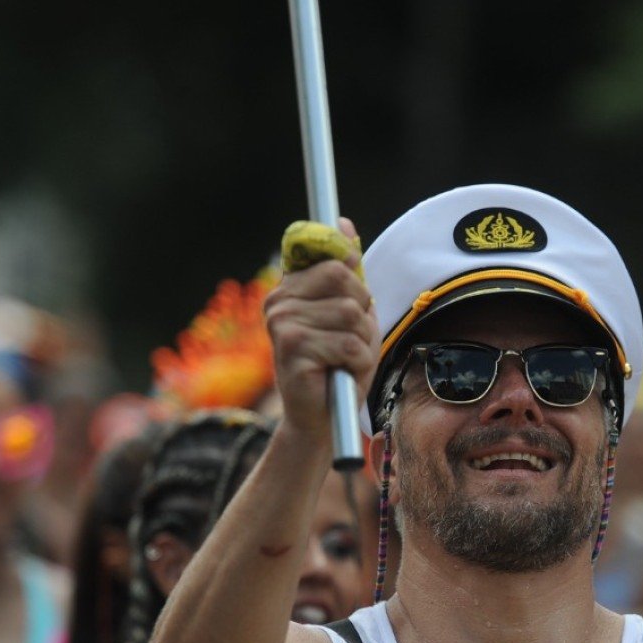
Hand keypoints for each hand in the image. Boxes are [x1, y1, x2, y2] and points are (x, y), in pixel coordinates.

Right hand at [264, 218, 377, 440]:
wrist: (321, 420)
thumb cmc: (338, 366)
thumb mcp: (350, 313)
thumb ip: (347, 272)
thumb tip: (342, 222)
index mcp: (290, 289)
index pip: (335, 258)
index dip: (355, 279)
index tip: (355, 301)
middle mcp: (280, 301)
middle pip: (346, 280)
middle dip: (363, 313)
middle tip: (350, 342)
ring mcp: (282, 323)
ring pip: (353, 314)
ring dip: (362, 343)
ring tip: (345, 361)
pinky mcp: (292, 347)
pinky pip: (349, 344)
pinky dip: (358, 364)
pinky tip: (341, 375)